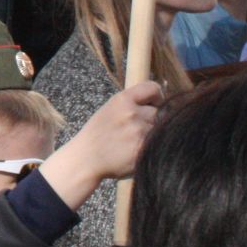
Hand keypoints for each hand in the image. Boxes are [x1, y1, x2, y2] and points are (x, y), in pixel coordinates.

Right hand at [39, 80, 162, 208]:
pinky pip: (158, 144)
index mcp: (122, 100)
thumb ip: (132, 104)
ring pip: (161, 129)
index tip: (154, 105)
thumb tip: (157, 103)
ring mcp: (139, 131)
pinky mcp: (144, 149)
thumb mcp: (110, 109)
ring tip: (136, 141)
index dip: (157, 97)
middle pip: (159, 112)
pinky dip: (151, 148)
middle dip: (152, 120)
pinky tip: (137, 151)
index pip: (153, 88)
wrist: (86, 159)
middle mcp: (132, 113)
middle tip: (139, 129)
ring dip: (153, 135)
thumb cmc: (97, 135)